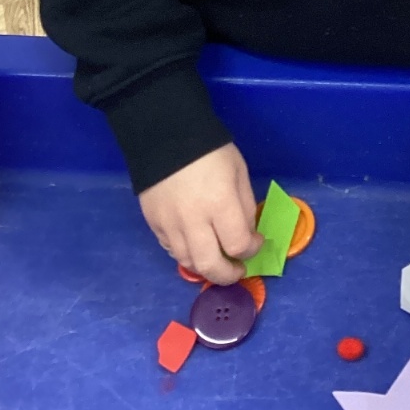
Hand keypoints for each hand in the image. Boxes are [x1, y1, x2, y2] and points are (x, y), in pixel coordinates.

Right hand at [139, 145, 263, 285]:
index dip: (252, 250)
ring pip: (188, 263)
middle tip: (237, 270)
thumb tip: (247, 234)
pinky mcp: (153, 223)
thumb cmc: (210, 151)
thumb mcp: (239, 171)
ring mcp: (170, 224)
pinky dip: (186, 254)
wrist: (165, 134)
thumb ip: (244, 205)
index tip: (256, 242)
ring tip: (217, 260)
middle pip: (211, 266)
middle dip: (228, 275)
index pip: (238, 245)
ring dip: (206, 267)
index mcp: (220, 203)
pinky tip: (196, 246)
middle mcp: (194, 220)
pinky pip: (170, 250)